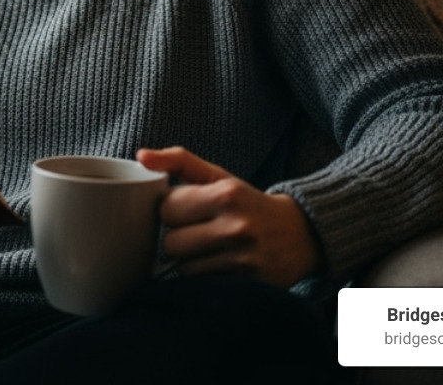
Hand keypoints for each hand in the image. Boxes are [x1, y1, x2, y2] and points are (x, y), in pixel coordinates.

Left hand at [137, 146, 320, 287]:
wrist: (301, 234)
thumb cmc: (247, 202)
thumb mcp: (218, 176)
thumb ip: (178, 161)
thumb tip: (141, 156)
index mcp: (226, 195)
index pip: (166, 208)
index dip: (172, 210)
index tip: (186, 210)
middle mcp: (236, 227)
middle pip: (171, 243)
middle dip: (178, 237)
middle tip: (197, 232)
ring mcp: (244, 260)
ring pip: (184, 268)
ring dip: (190, 261)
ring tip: (209, 249)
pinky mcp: (249, 286)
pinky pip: (203, 286)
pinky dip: (205, 278)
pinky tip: (220, 265)